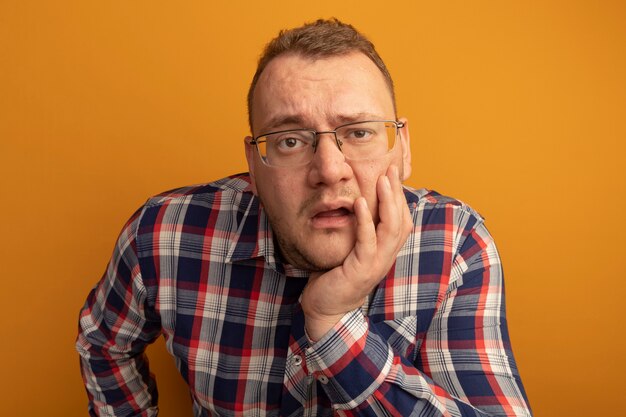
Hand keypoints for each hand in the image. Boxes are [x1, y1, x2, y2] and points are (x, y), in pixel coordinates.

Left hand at [300, 165, 412, 340]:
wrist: (327, 308)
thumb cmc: (337, 276)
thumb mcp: (353, 249)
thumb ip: (361, 231)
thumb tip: (359, 204)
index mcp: (386, 251)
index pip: (401, 219)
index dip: (400, 196)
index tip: (394, 173)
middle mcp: (387, 256)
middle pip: (401, 220)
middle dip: (397, 193)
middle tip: (392, 168)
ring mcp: (376, 264)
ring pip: (390, 229)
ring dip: (387, 202)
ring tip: (383, 180)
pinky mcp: (361, 270)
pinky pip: (367, 241)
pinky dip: (365, 220)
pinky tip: (359, 202)